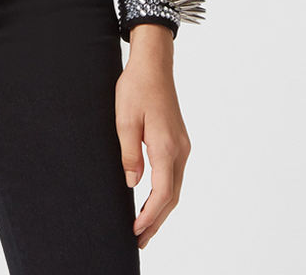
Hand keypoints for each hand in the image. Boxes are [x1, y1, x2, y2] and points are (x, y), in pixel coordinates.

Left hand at [114, 23, 190, 249]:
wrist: (153, 64)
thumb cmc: (136, 87)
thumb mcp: (124, 119)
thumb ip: (129, 153)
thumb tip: (132, 184)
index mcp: (165, 146)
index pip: (162, 193)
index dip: (149, 216)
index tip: (136, 231)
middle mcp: (179, 149)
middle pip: (172, 196)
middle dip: (156, 221)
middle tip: (140, 240)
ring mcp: (182, 145)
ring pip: (175, 187)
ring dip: (161, 208)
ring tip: (145, 227)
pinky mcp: (178, 140)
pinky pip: (174, 174)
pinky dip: (165, 192)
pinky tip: (153, 199)